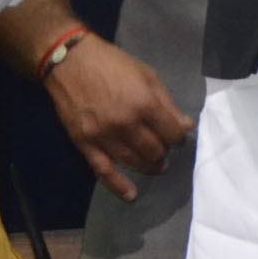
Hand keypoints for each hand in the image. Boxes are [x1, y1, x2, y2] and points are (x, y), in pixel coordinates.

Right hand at [43, 35, 194, 203]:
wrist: (70, 63)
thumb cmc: (113, 64)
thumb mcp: (148, 76)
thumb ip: (168, 104)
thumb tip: (186, 126)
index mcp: (144, 104)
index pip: (172, 134)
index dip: (179, 137)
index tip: (177, 135)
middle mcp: (125, 124)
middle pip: (155, 150)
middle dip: (164, 151)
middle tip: (164, 146)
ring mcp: (103, 136)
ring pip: (134, 162)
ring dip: (149, 166)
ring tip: (157, 165)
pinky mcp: (84, 143)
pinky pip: (103, 170)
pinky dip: (118, 185)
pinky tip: (131, 195)